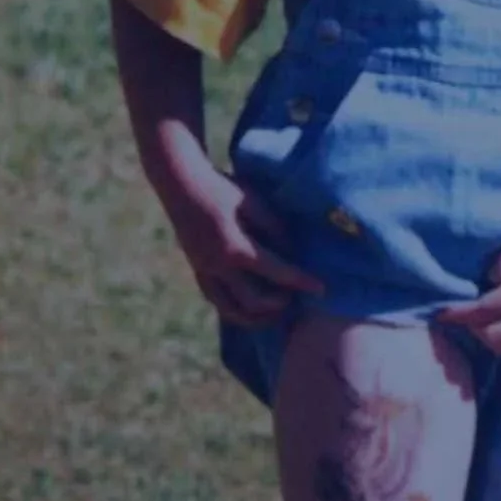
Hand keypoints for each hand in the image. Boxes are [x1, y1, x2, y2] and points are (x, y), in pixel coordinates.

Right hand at [161, 167, 323, 326]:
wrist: (179, 183)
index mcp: (235, 247)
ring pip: (229, 310)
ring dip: (255, 317)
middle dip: (278, 304)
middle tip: (295, 298)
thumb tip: (291, 250)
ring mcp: (204, 271)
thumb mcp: (252, 201)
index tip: (321, 289)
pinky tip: (249, 306)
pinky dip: (234, 309)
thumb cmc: (220, 187)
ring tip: (275, 314)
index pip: (276, 272)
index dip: (301, 281)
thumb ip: (273, 227)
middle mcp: (218, 266)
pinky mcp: (196, 270)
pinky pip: (216, 300)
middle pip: (253, 301)